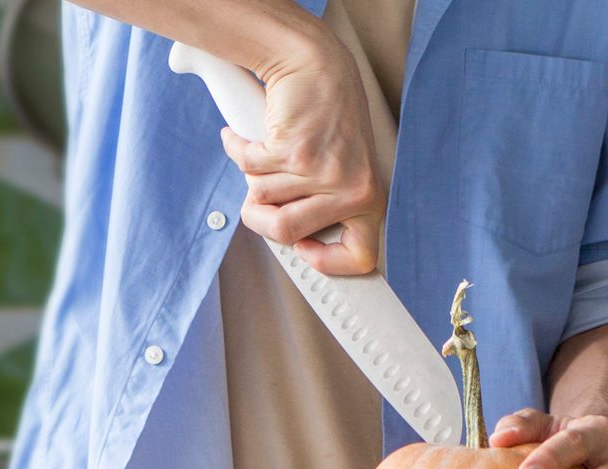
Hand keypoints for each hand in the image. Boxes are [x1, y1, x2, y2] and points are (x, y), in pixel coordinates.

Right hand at [221, 34, 384, 274]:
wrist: (316, 65)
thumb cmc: (326, 119)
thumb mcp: (341, 169)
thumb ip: (325, 208)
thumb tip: (293, 246)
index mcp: (369, 200)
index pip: (360, 257)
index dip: (328, 264)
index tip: (304, 251)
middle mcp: (350, 190)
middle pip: (286, 234)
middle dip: (260, 217)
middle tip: (258, 199)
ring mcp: (322, 172)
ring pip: (262, 200)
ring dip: (253, 176)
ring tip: (267, 152)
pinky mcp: (293, 151)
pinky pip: (248, 168)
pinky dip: (238, 149)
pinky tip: (245, 137)